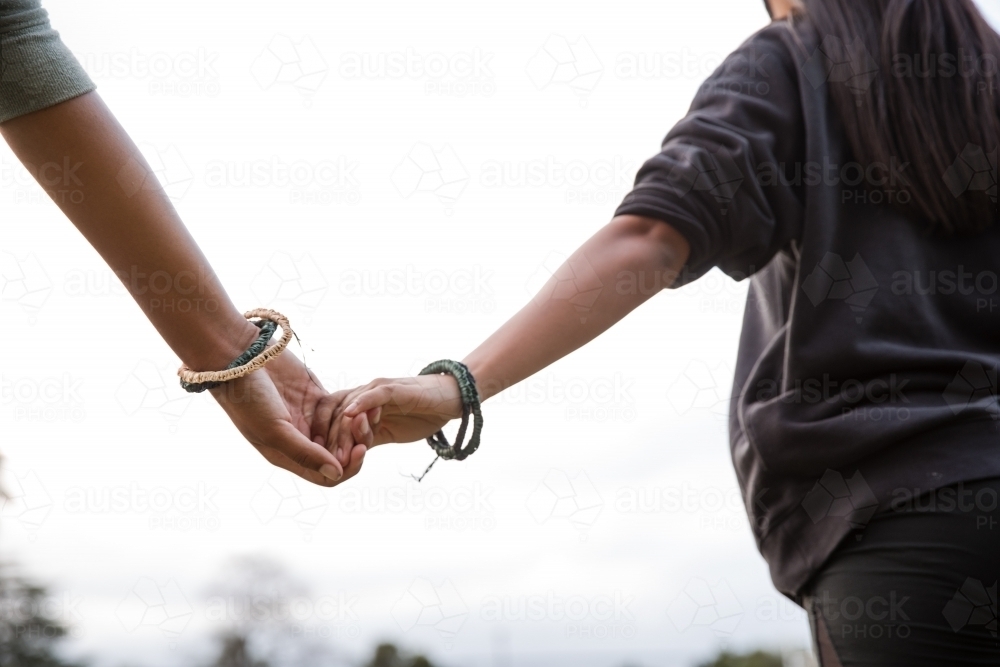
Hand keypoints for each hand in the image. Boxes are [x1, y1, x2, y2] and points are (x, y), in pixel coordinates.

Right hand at [209, 349, 354, 486]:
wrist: (238, 359)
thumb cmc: (249, 398)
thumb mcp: (275, 430)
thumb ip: (305, 453)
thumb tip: (336, 474)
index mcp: (287, 456)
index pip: (325, 476)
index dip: (346, 468)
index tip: (358, 450)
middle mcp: (299, 441)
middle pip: (338, 456)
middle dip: (355, 445)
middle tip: (364, 426)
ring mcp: (308, 419)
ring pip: (342, 433)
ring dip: (357, 427)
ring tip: (366, 413)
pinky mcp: (315, 397)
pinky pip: (341, 410)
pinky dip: (353, 409)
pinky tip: (361, 402)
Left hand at [311, 374, 464, 485]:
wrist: (451, 399)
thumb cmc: (421, 414)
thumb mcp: (388, 432)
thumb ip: (367, 438)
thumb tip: (346, 457)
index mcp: (360, 403)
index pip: (331, 415)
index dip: (322, 436)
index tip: (320, 459)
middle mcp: (364, 393)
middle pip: (335, 413)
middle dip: (331, 440)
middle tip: (331, 463)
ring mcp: (378, 389)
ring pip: (350, 407)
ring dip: (343, 431)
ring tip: (341, 454)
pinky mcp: (394, 389)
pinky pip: (373, 395)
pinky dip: (361, 404)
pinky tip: (352, 416)